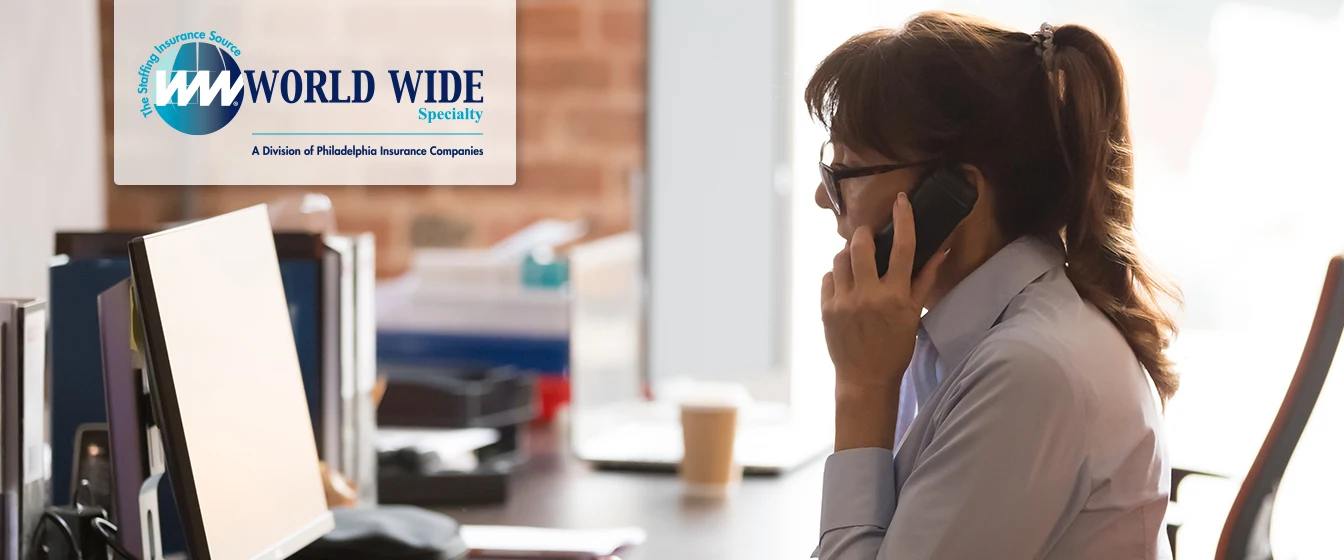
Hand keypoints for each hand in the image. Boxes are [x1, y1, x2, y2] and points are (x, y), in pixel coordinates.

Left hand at [821, 192, 947, 449]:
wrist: (865, 378)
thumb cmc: (895, 347)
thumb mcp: (913, 314)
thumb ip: (924, 279)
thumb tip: (942, 250)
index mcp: (895, 295)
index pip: (902, 248)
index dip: (903, 220)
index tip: (900, 201)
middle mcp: (868, 295)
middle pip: (861, 245)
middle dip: (863, 234)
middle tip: (867, 237)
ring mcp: (844, 301)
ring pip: (840, 258)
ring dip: (848, 254)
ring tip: (856, 264)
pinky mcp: (826, 309)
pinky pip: (828, 277)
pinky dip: (837, 275)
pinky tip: (846, 285)